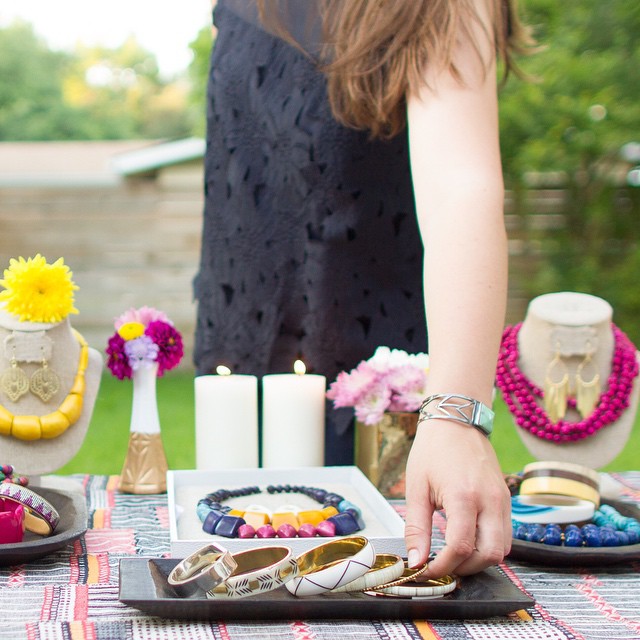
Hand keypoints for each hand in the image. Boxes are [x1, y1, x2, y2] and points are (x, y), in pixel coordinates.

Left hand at [404, 419, 510, 577]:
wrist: (456, 421)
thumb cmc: (433, 449)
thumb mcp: (417, 488)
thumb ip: (416, 528)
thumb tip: (416, 560)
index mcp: (464, 496)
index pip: (460, 548)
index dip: (443, 566)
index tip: (427, 570)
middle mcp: (490, 500)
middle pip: (490, 556)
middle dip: (465, 568)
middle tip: (443, 567)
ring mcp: (503, 500)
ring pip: (503, 549)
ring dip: (480, 560)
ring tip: (455, 556)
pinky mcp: (506, 499)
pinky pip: (506, 534)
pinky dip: (489, 546)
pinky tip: (468, 541)